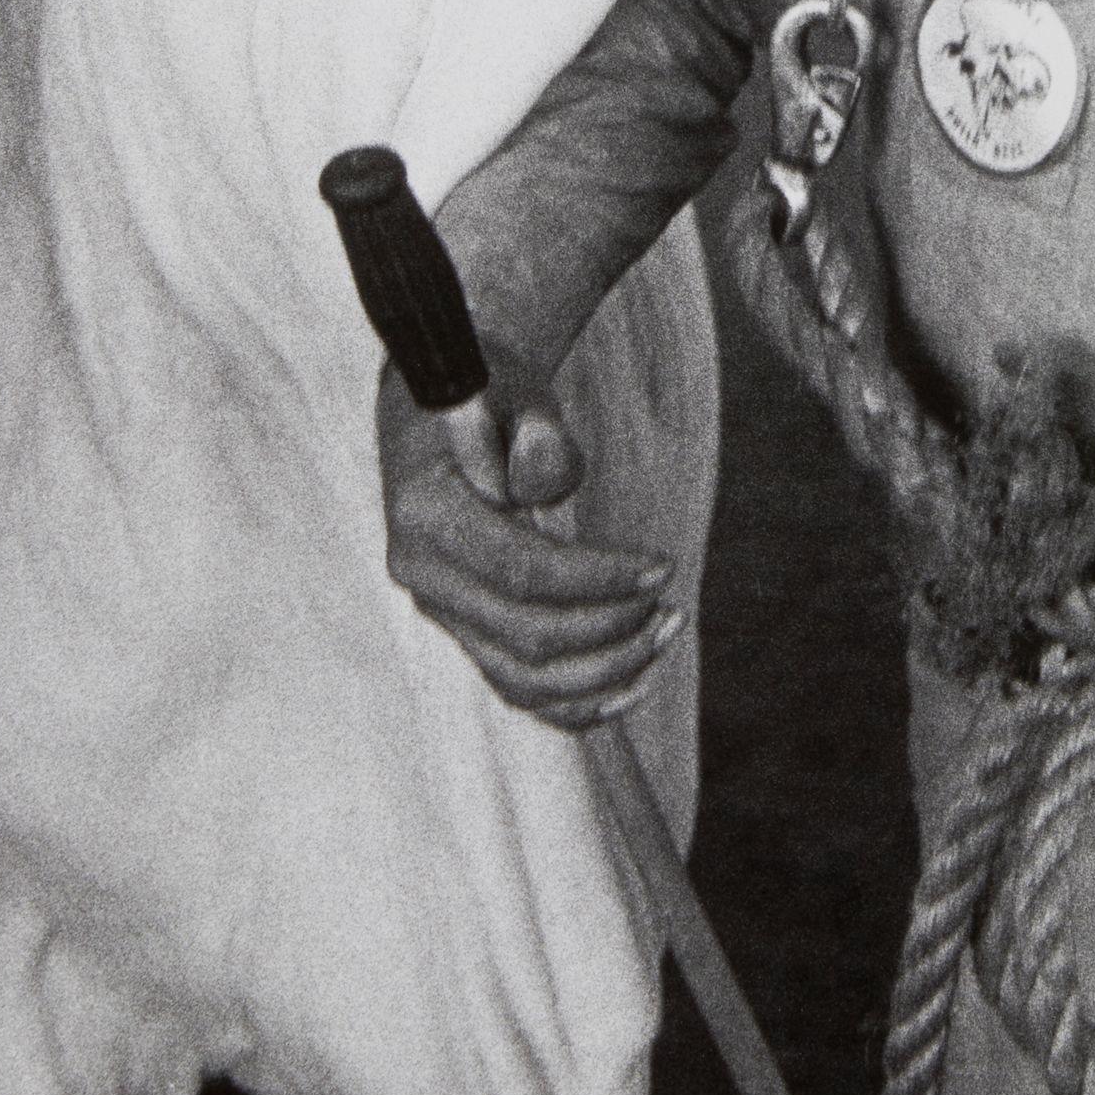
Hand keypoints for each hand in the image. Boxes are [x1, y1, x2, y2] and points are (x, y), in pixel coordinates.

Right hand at [376, 368, 680, 731]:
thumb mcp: (516, 391)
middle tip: (671, 604)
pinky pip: (517, 689)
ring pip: (524, 678)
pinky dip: (574, 703)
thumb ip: (534, 431)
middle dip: (613, 627)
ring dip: (604, 669)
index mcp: (426, 514)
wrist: (452, 413)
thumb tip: (544, 479)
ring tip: (665, 631)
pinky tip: (631, 688)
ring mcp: (441, 610)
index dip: (599, 580)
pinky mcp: (464, 630)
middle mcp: (423, 575)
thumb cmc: (494, 397)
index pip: (521, 572)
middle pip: (527, 634)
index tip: (662, 567)